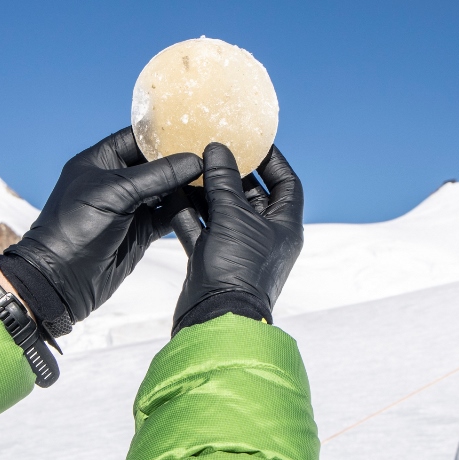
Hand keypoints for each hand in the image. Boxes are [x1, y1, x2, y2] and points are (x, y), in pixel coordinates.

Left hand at [0, 128, 202, 336]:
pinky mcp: (140, 231)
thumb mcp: (115, 192)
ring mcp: (129, 207)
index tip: (197, 126)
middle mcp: (115, 180)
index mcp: (99, 160)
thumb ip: (157, 175)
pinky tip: (207, 202)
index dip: (164, 132)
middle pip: (155, 163)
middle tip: (215, 151)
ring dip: (187, 185)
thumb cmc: (77, 226)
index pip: (136, 137)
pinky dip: (185, 210)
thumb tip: (195, 160)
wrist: (61, 279)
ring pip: (165, 189)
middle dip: (182, 159)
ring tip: (217, 175)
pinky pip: (167, 215)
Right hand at [172, 143, 303, 333]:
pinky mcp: (212, 259)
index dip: (273, 160)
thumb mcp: (233, 217)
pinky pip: (200, 228)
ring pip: (222, 211)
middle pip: (251, 194)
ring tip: (188, 164)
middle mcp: (264, 235)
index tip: (253, 140)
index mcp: (284, 226)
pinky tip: (172, 192)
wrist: (215, 319)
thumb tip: (218, 148)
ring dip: (206, 191)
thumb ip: (224, 181)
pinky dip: (187, 213)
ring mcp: (237, 248)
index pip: (286, 183)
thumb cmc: (237, 269)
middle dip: (231, 172)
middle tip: (211, 147)